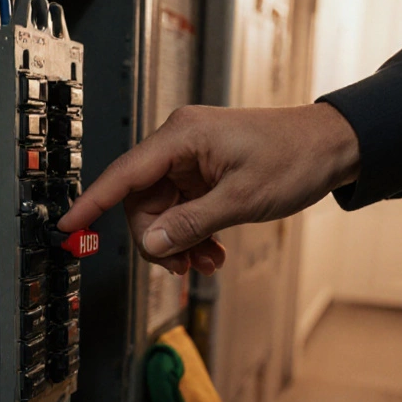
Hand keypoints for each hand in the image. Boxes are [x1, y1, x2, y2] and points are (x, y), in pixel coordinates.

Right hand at [57, 103, 360, 274]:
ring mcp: (191, 159)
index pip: (123, 174)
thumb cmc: (295, 157)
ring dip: (178, 242)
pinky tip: (212, 251)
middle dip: (157, 239)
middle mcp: (179, 144)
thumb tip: (152, 244)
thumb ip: (191, 223)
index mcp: (182, 137)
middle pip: (141, 202)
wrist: (335, 146)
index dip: (92, 203)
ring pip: (161, 211)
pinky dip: (192, 234)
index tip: (67, 226)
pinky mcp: (203, 173)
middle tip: (182, 265)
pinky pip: (181, 209)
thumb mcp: (241, 199)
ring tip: (206, 261)